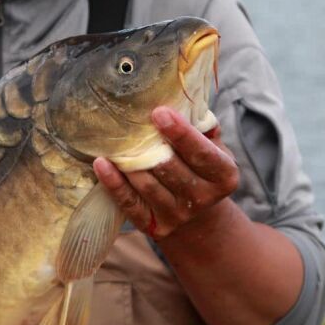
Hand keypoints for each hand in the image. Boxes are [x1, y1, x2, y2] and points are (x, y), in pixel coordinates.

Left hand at [94, 106, 238, 239]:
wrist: (197, 216)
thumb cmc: (200, 168)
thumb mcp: (213, 149)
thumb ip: (202, 127)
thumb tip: (181, 98)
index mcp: (224, 175)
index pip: (202, 153)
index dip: (181, 133)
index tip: (159, 112)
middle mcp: (203, 198)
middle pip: (171, 169)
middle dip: (150, 146)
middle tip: (129, 123)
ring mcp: (177, 215)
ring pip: (148, 185)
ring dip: (129, 163)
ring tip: (113, 141)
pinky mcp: (153, 225)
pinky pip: (129, 203)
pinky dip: (113, 184)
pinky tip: (101, 164)